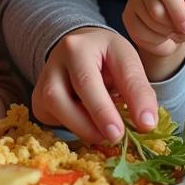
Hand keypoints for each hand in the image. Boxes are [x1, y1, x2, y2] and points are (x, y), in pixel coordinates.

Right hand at [32, 27, 157, 144]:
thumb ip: (138, 90)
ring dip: (83, 128)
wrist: (81, 49)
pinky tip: (89, 121)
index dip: (108, 109)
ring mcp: (42, 81)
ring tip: (107, 132)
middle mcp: (53, 62)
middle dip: (93, 121)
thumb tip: (146, 124)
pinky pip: (53, 120)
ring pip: (54, 110)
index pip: (89, 80)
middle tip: (117, 137)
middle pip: (62, 97)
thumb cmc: (106, 56)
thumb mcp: (127, 62)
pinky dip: (74, 127)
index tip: (134, 127)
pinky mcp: (38, 100)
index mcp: (78, 47)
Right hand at [123, 0, 184, 56]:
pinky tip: (162, 33)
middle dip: (173, 24)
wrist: (178, 25)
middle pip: (156, 8)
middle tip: (184, 30)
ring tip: (175, 29)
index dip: (177, 9)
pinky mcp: (128, 14)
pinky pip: (141, 32)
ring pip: (150, 22)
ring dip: (167, 31)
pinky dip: (156, 38)